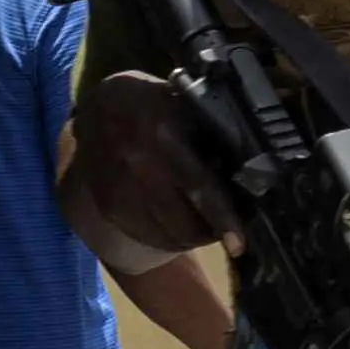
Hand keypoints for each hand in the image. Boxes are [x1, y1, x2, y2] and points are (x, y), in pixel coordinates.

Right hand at [69, 71, 246, 256]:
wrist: (100, 107)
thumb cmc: (154, 104)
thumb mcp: (186, 106)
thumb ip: (214, 137)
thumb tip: (249, 172)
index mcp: (165, 136)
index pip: (199, 185)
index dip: (222, 217)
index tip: (238, 244)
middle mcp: (140, 167)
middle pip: (185, 223)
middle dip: (212, 231)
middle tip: (226, 226)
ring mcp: (121, 191)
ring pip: (168, 236)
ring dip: (191, 237)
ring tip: (202, 223)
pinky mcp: (110, 207)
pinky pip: (148, 237)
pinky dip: (168, 238)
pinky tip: (176, 222)